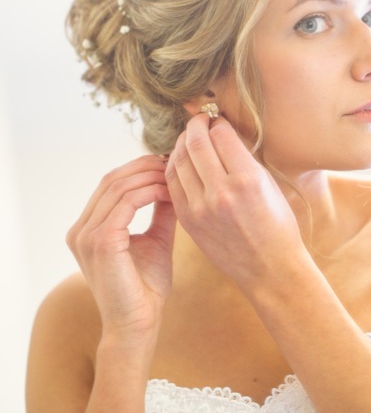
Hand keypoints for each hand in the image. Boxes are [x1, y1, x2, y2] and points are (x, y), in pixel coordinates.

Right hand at [66, 155, 176, 344]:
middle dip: (145, 166)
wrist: (139, 323)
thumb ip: (160, 211)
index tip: (169, 163)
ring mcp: (86, 236)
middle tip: (174, 162)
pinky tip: (169, 192)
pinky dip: (149, 192)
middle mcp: (81, 229)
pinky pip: (125, 203)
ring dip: (150, 176)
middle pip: (113, 179)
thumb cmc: (147, 286)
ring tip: (174, 175)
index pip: (112, 183)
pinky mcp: (99, 242)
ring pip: (119, 187)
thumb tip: (173, 183)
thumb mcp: (156, 239)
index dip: (139, 167)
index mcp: (89, 228)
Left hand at [165, 114, 304, 290]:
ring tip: (190, 138)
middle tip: (200, 120)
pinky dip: (175, 165)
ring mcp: (201, 208)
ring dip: (182, 143)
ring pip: (179, 160)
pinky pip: (173, 182)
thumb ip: (242, 157)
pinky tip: (183, 160)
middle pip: (196, 143)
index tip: (218, 119)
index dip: (218, 122)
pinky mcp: (189, 220)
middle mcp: (221, 192)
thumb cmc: (277, 223)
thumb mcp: (267, 183)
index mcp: (247, 179)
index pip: (221, 134)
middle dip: (196, 125)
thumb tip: (221, 132)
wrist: (269, 268)